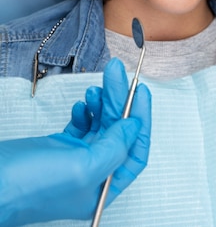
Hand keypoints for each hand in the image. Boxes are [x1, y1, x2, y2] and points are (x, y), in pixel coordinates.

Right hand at [1, 58, 151, 225]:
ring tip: (96, 87)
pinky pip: (82, 125)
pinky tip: (82, 104)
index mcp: (103, 188)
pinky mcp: (59, 148)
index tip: (140, 91)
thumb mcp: (82, 167)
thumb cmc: (30, 185)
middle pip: (116, 132)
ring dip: (102, 102)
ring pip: (100, 125)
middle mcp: (92, 175)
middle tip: (117, 72)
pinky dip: (85, 111)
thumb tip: (134, 126)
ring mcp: (75, 160)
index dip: (141, 120)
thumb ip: (115, 147)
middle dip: (119, 100)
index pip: (135, 151)